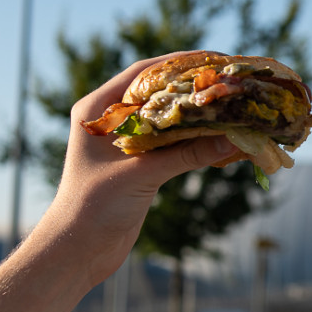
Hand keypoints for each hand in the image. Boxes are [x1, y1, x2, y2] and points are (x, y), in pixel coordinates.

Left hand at [47, 52, 238, 286]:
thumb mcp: (142, 175)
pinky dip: (198, 139)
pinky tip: (223, 138)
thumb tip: (232, 139)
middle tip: (231, 82)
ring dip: (200, 115)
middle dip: (195, 89)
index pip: (144, 73)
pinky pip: (175, 142)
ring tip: (233, 107)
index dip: (180, 63)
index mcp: (99, 110)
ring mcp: (128, 142)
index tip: (215, 60)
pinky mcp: (141, 163)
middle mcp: (112, 120)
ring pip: (171, 119)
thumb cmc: (93, 207)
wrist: (77, 251)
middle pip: (160, 93)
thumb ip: (186, 155)